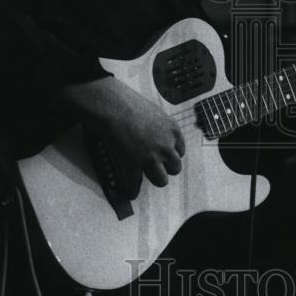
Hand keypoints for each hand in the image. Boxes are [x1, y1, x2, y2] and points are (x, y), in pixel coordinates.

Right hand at [56, 77, 184, 198]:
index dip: (171, 154)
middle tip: (157, 165)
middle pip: (175, 167)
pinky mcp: (134, 165)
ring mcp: (151, 158)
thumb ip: (159, 126)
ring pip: (162, 180)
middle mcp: (166, 146)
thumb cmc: (129, 103)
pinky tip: (131, 192)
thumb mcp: (154, 112)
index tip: (165, 155)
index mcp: (173, 131)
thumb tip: (154, 133)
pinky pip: (135, 185)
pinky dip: (132, 190)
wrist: (114, 106)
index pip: (180, 150)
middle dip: (167, 167)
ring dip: (154, 179)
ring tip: (147, 176)